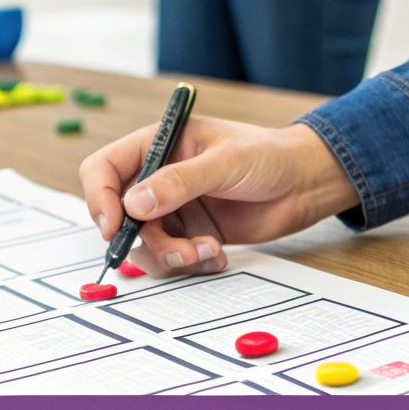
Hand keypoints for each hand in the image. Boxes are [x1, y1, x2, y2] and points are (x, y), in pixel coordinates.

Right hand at [79, 118, 358, 276]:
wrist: (307, 183)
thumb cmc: (269, 155)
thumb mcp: (225, 162)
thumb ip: (179, 182)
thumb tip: (134, 204)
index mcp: (157, 145)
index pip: (104, 169)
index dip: (101, 198)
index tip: (115, 227)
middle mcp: (158, 178)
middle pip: (121, 216)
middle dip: (144, 240)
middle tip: (178, 251)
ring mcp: (174, 209)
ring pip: (145, 244)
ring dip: (171, 256)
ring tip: (207, 252)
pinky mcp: (192, 234)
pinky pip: (173, 259)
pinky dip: (192, 264)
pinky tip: (219, 256)